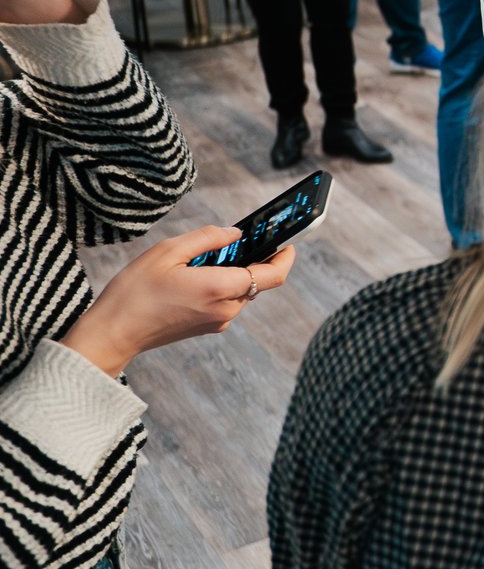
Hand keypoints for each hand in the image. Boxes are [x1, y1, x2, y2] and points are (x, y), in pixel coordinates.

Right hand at [60, 225, 294, 378]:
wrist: (111, 335)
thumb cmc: (134, 292)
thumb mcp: (167, 251)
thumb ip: (208, 238)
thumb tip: (236, 234)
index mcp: (220, 288)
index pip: (273, 274)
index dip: (286, 256)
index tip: (287, 240)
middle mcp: (226, 309)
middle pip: (258, 281)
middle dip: (253, 259)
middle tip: (238, 239)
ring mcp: (218, 321)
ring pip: (241, 290)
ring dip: (233, 272)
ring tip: (203, 257)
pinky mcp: (207, 327)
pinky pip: (226, 300)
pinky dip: (221, 285)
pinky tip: (194, 275)